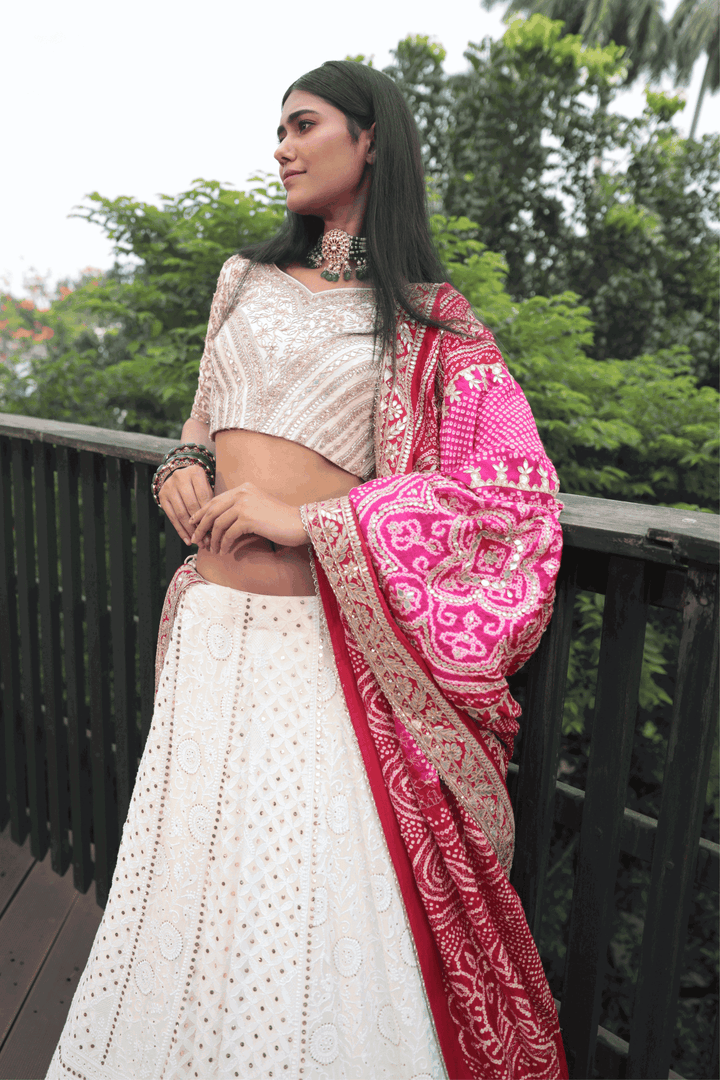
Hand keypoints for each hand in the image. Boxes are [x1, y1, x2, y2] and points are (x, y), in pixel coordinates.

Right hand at [158, 464, 213, 545]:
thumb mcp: (207, 487)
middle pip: (191, 506)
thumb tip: (215, 528)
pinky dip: (180, 530)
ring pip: (181, 513)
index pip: (203, 496)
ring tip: (198, 542)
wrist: (179, 474)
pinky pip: (172, 517)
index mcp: (195, 472)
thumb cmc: (199, 485)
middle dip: (200, 525)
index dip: (209, 514)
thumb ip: (211, 503)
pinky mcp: (162, 496)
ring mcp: (169, 487)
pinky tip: (187, 540)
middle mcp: (180, 477)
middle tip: (207, 539)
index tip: (215, 530)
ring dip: (190, 531)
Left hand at [189, 481, 308, 553]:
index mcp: (243, 488)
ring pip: (218, 523)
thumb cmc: (280, 520)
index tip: (194, 525)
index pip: (215, 500)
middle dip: (201, 526)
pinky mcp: (248, 518)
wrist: (299, 523)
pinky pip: (228, 533)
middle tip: (196, 540)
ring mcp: (245, 504)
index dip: (202, 513)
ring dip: (212, 538)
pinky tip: (223, 551)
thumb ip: (239, 509)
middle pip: (212, 510)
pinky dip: (223, 544)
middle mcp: (242, 492)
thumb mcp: (257, 508)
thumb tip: (218, 523)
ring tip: (211, 549)